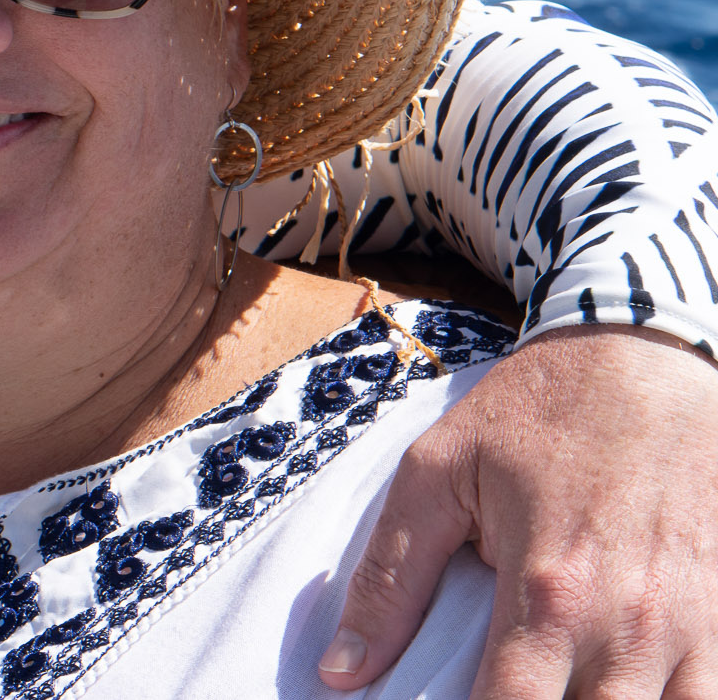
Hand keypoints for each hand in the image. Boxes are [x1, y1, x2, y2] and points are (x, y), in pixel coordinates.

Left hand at [320, 325, 717, 698]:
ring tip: (549, 691)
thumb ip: (389, 579)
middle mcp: (629, 624)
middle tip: (500, 692)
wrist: (643, 353)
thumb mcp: (438, 473)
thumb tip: (338, 672)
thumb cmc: (534, 412)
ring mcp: (691, 627)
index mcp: (549, 592)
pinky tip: (615, 689)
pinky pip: (708, 697)